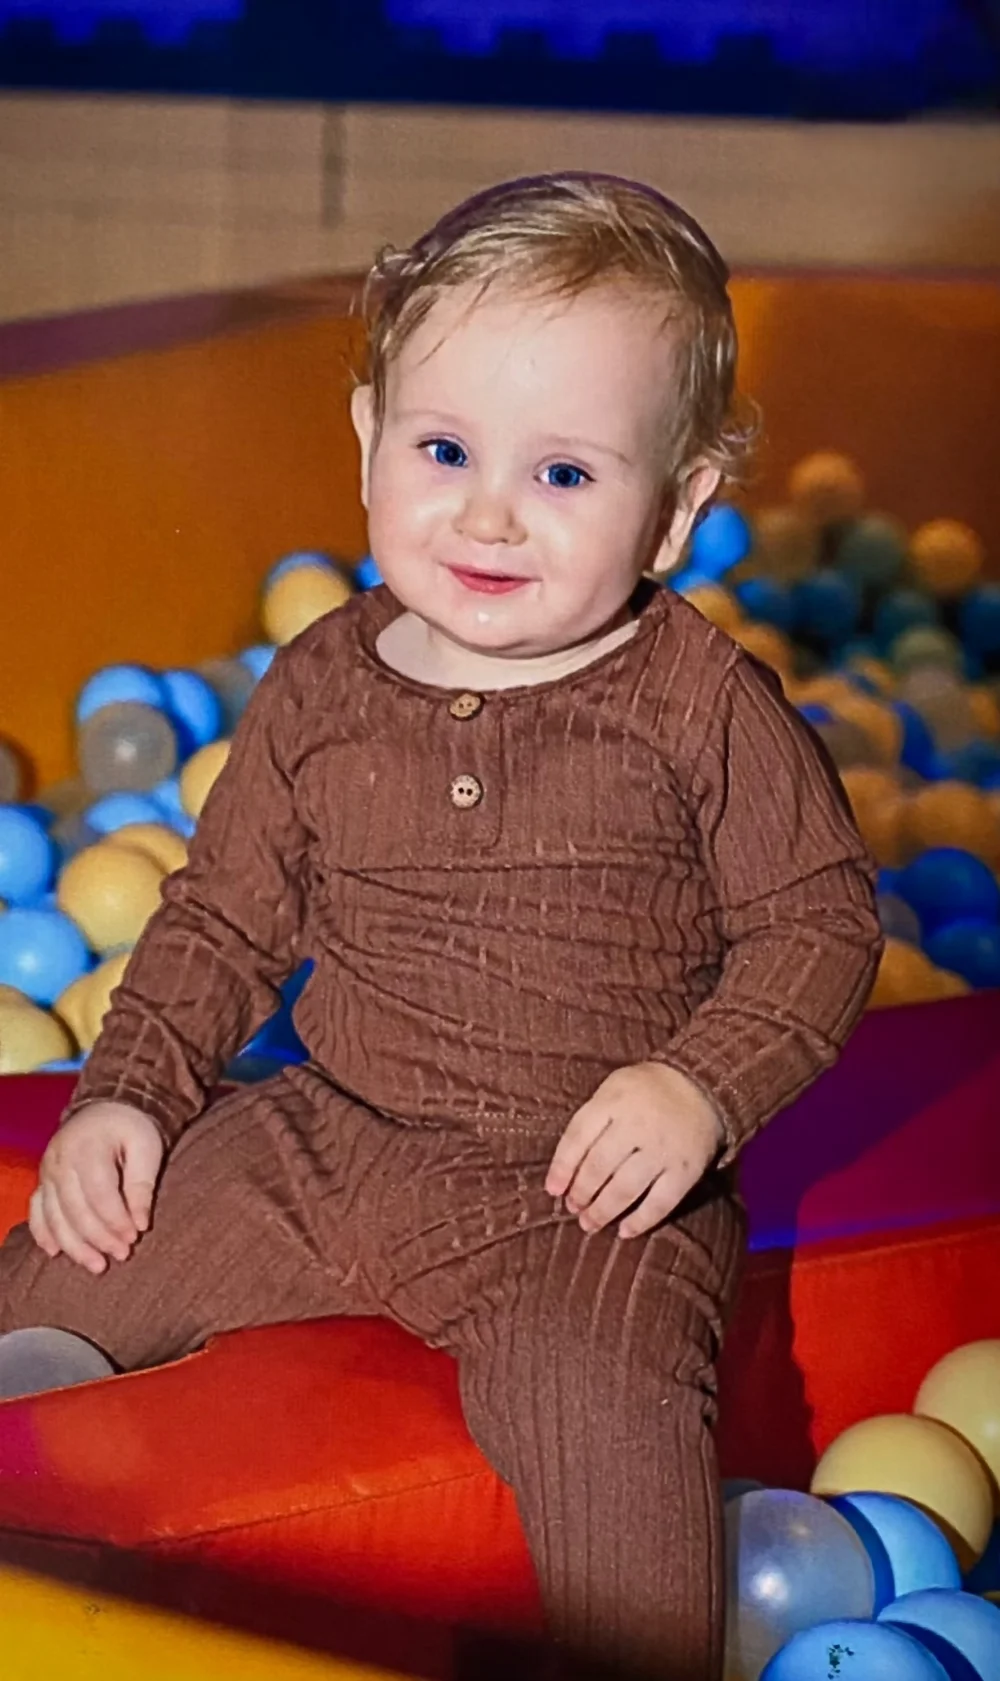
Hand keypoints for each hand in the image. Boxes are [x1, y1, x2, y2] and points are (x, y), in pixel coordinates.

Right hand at [29, 1102, 164, 1274]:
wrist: (107, 1107)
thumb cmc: (131, 1128)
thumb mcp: (147, 1147)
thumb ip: (143, 1184)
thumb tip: (140, 1224)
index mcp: (88, 1147)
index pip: (99, 1193)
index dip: (115, 1220)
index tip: (134, 1237)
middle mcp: (60, 1160)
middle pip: (75, 1209)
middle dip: (98, 1238)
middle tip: (122, 1255)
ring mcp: (47, 1171)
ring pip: (54, 1217)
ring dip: (74, 1246)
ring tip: (97, 1266)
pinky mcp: (43, 1180)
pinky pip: (37, 1212)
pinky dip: (44, 1234)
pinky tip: (55, 1253)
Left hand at [546, 1063, 724, 1239]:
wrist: (702, 1085)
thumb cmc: (645, 1091)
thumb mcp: (613, 1089)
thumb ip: (591, 1119)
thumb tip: (566, 1167)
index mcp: (613, 1101)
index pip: (578, 1137)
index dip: (562, 1168)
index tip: (553, 1190)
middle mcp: (637, 1124)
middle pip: (599, 1166)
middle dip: (581, 1193)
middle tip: (573, 1208)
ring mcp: (663, 1148)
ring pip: (625, 1188)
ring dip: (603, 1211)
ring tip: (589, 1223)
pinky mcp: (686, 1169)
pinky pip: (661, 1202)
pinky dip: (641, 1220)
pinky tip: (625, 1231)